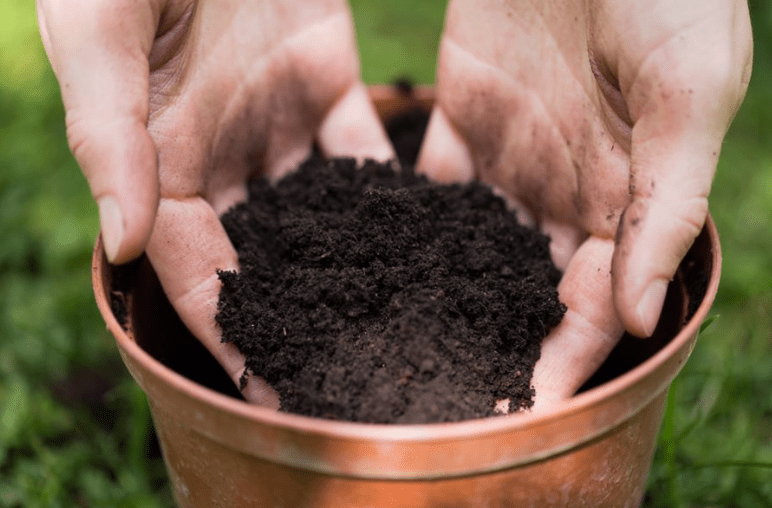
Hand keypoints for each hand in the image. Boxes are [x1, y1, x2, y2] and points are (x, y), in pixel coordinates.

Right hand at [37, 0, 393, 403]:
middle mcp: (221, 150)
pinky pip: (360, 146)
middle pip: (267, 254)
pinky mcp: (324, 78)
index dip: (229, 329)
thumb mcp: (102, 29)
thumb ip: (110, 135)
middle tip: (352, 373)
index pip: (197, 266)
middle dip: (304, 315)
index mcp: (163, 156)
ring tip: (402, 319)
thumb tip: (125, 246)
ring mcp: (275, 118)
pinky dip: (388, 188)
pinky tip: (427, 231)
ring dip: (356, 262)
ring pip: (321, 210)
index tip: (271, 387)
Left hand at [418, 0, 751, 408]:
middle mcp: (565, 191)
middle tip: (439, 394)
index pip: (594, 301)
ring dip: (437, 297)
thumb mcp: (685, 91)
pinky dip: (402, 226)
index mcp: (625, 195)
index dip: (563, 356)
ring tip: (391, 346)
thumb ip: (664, 204)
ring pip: (470, 249)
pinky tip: (367, 266)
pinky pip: (427, 187)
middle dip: (489, 341)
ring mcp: (511, 159)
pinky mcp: (463, 119)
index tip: (522, 408)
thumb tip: (637, 315)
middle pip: (523, 289)